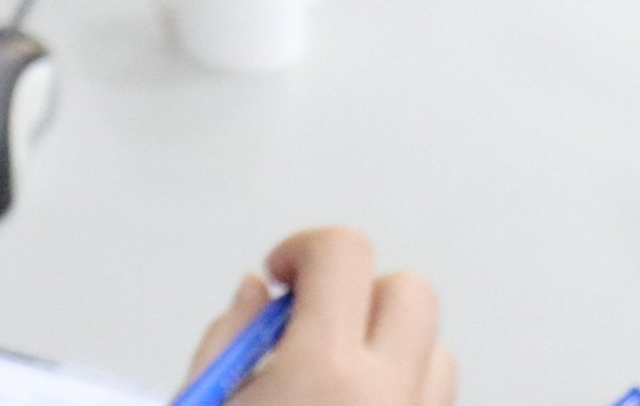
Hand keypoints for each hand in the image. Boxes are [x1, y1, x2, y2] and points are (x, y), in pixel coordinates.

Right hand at [184, 230, 454, 405]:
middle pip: (409, 291)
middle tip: (309, 321)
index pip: (346, 253)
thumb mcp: (204, 398)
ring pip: (435, 351)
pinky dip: (402, 390)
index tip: (281, 273)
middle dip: (358, 292)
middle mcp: (386, 399)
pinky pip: (434, 399)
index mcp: (324, 374)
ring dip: (387, 347)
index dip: (304, 248)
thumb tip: (259, 292)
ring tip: (334, 376)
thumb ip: (227, 338)